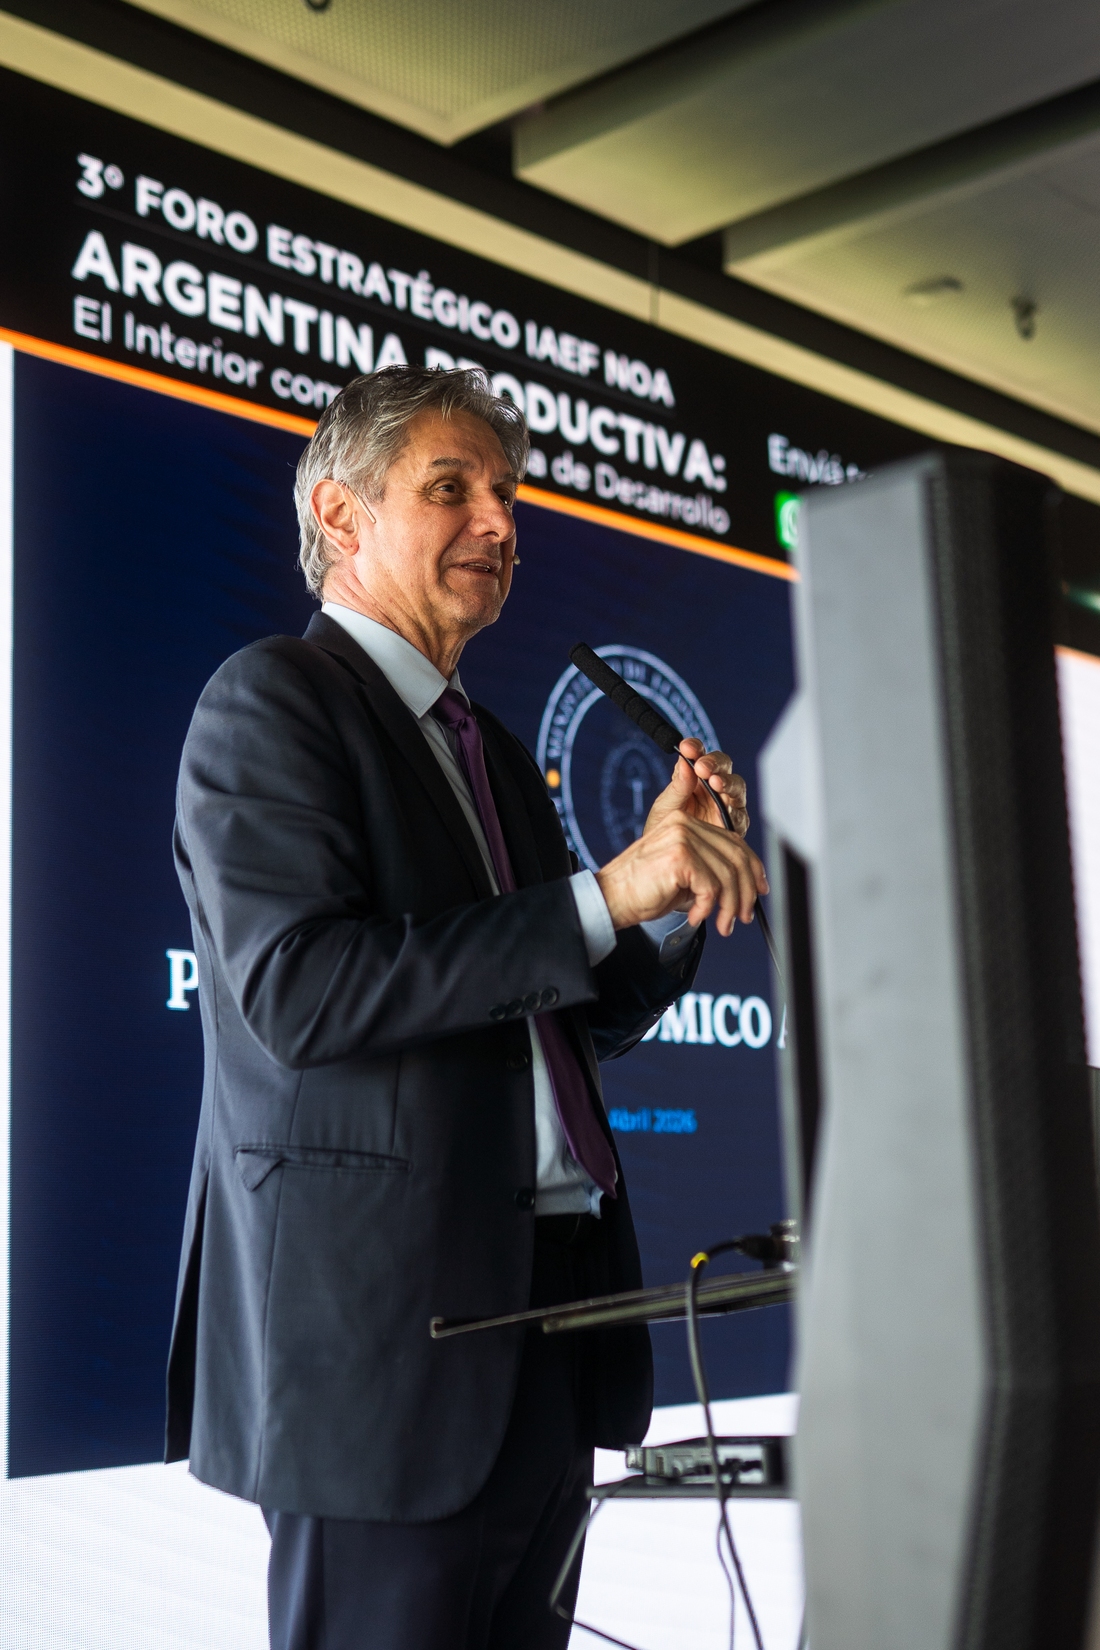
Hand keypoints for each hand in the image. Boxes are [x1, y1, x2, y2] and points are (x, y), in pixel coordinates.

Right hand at [595, 812, 768, 936]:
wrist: (611, 898)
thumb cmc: (643, 890)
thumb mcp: (684, 875)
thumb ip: (710, 869)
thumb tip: (746, 884)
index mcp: (687, 823)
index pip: (734, 841)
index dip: (753, 867)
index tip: (760, 890)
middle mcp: (686, 824)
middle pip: (736, 857)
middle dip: (746, 892)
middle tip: (744, 916)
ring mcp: (683, 838)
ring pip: (727, 875)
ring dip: (730, 906)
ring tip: (723, 924)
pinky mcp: (680, 857)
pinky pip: (711, 888)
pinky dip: (707, 909)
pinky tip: (695, 917)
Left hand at [644, 739, 749, 834]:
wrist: (669, 864)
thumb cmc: (664, 833)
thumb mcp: (666, 808)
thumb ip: (677, 787)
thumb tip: (684, 761)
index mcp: (694, 778)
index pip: (699, 755)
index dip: (696, 748)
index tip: (687, 747)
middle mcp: (713, 788)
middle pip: (723, 766)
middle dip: (714, 763)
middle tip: (701, 767)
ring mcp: (726, 806)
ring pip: (737, 786)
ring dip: (728, 782)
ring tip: (716, 783)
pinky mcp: (735, 826)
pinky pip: (741, 814)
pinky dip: (735, 809)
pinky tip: (727, 807)